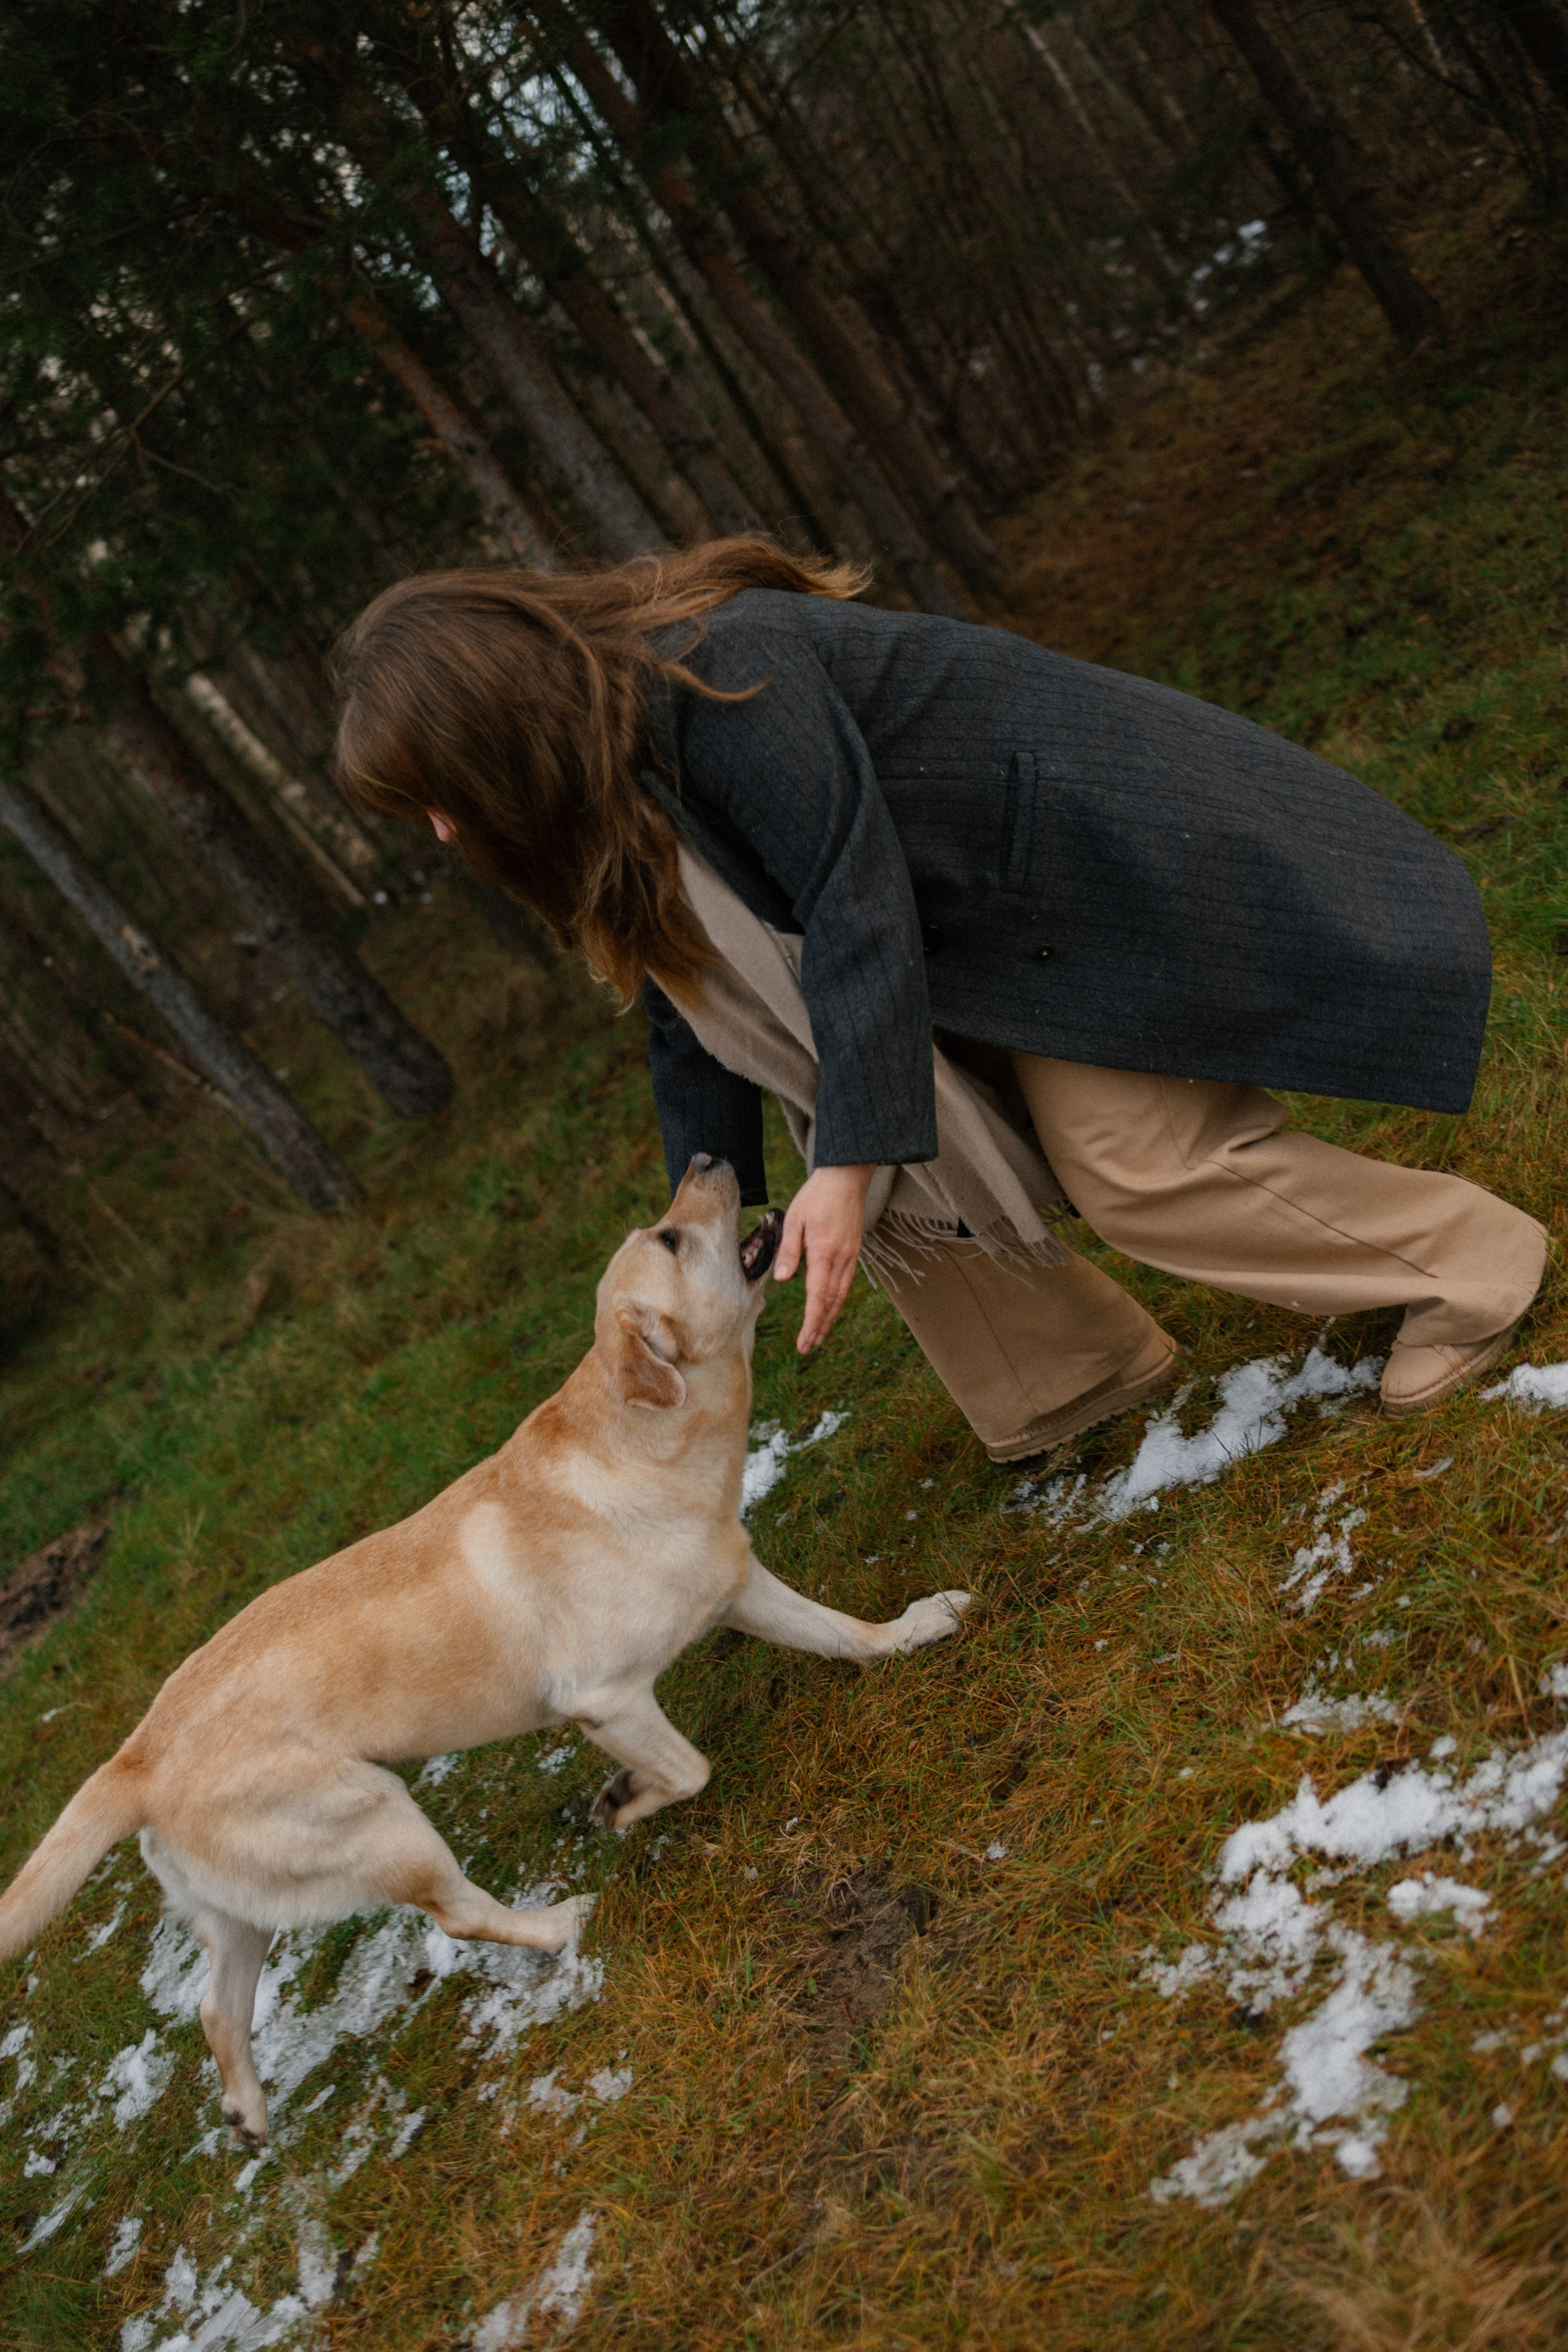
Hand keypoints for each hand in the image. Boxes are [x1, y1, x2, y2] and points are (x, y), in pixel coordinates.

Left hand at [774, 1163, 875, 1352]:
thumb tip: (782, 1280)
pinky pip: (846, 1283)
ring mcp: (850, 1256)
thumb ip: (789, 1251)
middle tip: (808, 1347)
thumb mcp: (795, 1219)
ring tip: (818, 1336)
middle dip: (819, 1327)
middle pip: (831, 1301)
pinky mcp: (853, 1252)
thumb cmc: (816, 1196)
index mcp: (823, 1252)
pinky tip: (829, 1308)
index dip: (811, 1321)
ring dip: (829, 1317)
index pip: (817, 1296)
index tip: (805, 1341)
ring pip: (840, 1295)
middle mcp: (840, 1259)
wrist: (846, 1178)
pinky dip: (836, 1301)